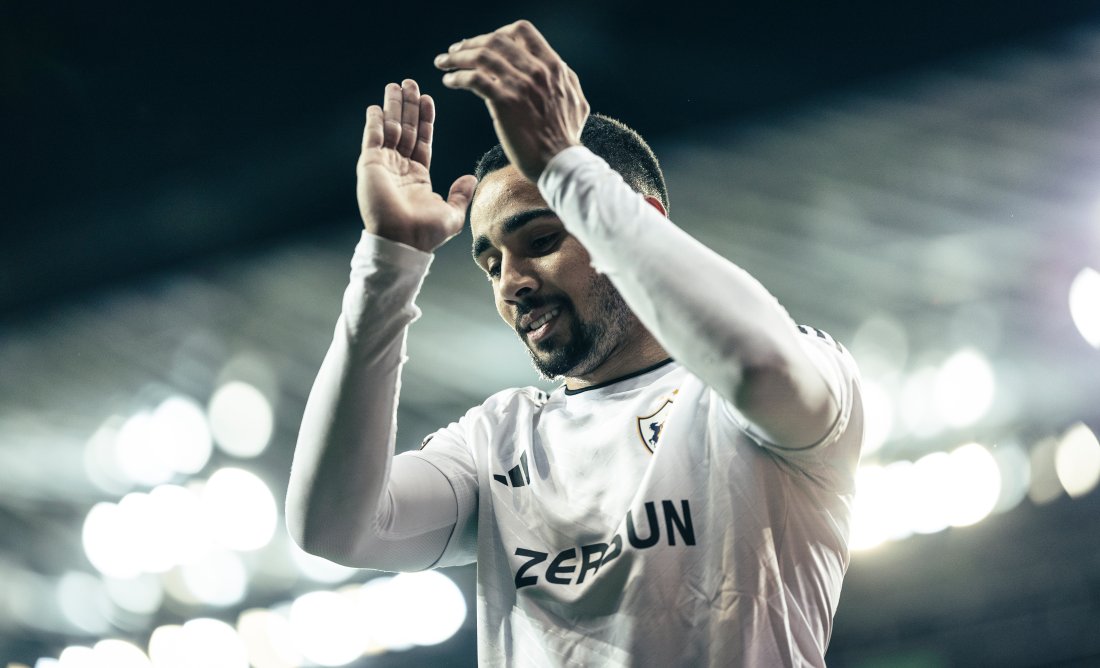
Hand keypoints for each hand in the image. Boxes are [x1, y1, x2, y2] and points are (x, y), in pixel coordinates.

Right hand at [357, 79, 476, 251]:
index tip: (428, 98)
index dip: (425, 119)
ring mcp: (383, 165)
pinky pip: (372, 138)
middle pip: (406, 128)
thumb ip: (460, 194)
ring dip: (393, 106)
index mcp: (417, 176)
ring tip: (396, 85)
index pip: (422, 140)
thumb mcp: (452, 214)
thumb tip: (471, 177)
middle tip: (410, 82)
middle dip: (408, 105)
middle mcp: (399, 167)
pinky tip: (377, 107)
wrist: (403, 241)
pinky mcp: (370, 164)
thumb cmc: (426, 233)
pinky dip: (374, 122)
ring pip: (389, 128)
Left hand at [434, 20, 588, 181]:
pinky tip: (449, 82)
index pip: (521, 32)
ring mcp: (520, 85)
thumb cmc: (565, 138)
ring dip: (457, 57)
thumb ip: (561, 81)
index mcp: (553, 66)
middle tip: (455, 50)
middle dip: (470, 43)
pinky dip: (457, 77)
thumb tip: (555, 69)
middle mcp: (537, 70)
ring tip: (443, 63)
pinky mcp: (505, 102)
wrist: (560, 163)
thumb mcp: (574, 101)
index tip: (483, 44)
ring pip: (481, 56)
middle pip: (496, 40)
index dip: (498, 33)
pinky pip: (474, 79)